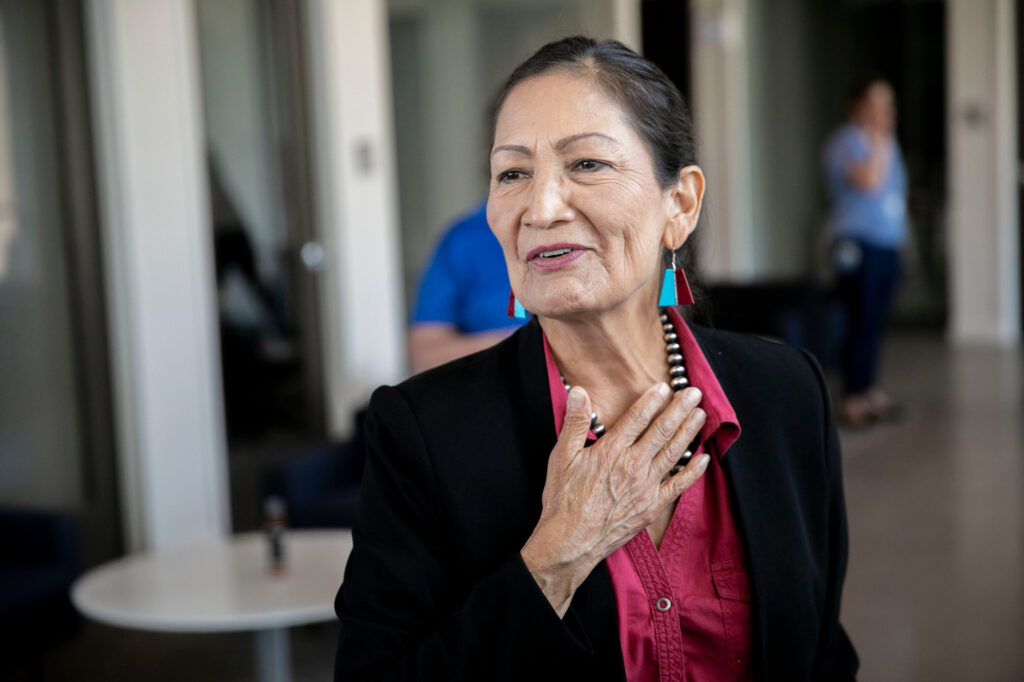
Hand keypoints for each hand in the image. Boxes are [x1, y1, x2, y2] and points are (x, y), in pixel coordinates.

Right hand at [520, 383, 709, 616]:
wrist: (571, 541)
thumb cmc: (563, 500)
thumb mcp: (561, 457)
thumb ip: (574, 423)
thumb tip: (579, 392)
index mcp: (611, 451)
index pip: (637, 419)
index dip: (652, 400)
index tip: (664, 386)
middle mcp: (633, 466)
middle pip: (661, 432)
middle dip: (679, 409)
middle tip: (694, 393)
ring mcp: (646, 487)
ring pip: (674, 453)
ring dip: (689, 432)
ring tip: (701, 414)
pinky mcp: (652, 507)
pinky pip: (678, 485)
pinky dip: (693, 472)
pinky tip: (703, 458)